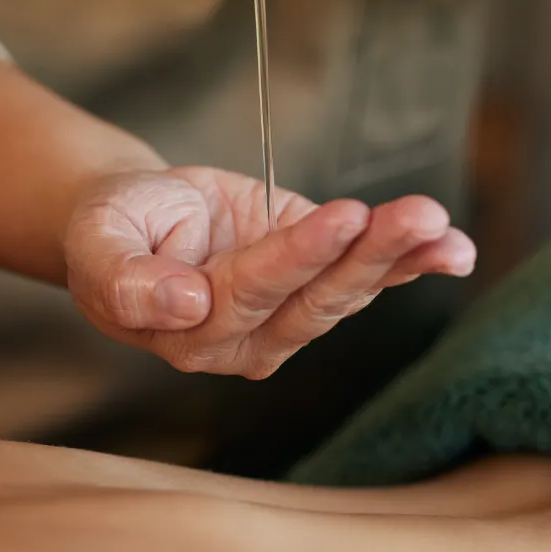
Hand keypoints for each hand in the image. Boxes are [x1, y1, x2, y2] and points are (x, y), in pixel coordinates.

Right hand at [63, 167, 474, 378]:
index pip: (254, 292)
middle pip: (315, 298)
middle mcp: (250, 336)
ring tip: (437, 222)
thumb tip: (185, 303)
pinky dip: (413, 265)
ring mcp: (288, 315)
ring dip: (398, 255)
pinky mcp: (315, 282)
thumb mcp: (97, 243)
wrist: (139, 220)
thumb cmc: (113, 229)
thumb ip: (123, 279)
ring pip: (347, 290)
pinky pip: (367, 277)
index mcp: (194, 330)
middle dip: (368, 254)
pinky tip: (453, 250)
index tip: (341, 218)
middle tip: (415, 214)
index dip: (298, 255)